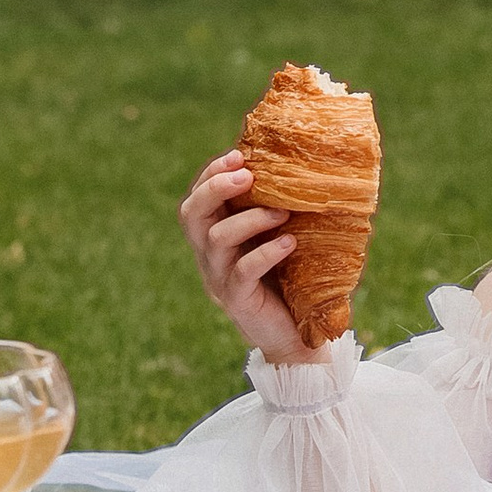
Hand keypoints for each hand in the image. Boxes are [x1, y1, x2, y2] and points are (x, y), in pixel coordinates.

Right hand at [179, 150, 309, 364]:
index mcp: (214, 238)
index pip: (197, 200)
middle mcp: (209, 256)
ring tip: (283, 212)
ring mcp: (220, 279)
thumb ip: (273, 211)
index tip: (237, 155)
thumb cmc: (289, 281)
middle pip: (192, 214)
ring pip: (216, 239)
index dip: (210, 175)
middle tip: (248, 176)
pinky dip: (266, 252)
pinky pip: (243, 271)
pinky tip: (290, 242)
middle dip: (215, 187)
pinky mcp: (237, 300)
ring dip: (250, 218)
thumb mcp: (276, 239)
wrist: (295, 336)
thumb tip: (299, 167)